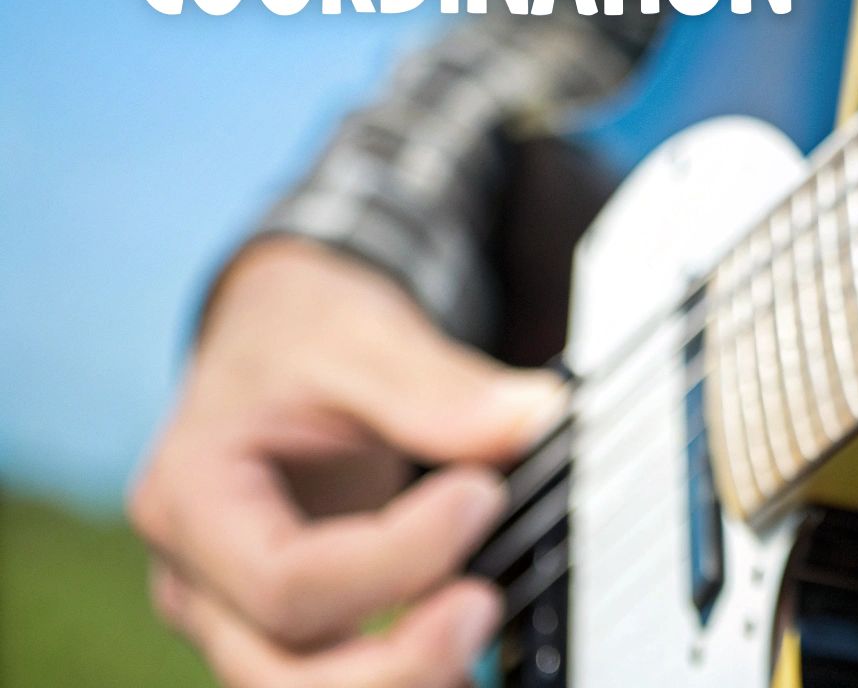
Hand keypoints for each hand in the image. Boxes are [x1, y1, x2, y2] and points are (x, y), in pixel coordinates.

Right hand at [130, 238, 564, 687]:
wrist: (282, 336)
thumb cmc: (301, 333)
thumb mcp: (359, 335)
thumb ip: (438, 387)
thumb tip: (534, 419)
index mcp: (193, 499)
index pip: (285, 578)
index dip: (395, 559)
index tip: (480, 496)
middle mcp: (201, 578)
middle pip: (277, 673)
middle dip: (395, 662)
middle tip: (485, 602)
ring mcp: (241, 615)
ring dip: (406, 677)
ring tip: (483, 621)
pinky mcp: (296, 629)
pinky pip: (341, 678)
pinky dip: (410, 672)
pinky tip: (469, 653)